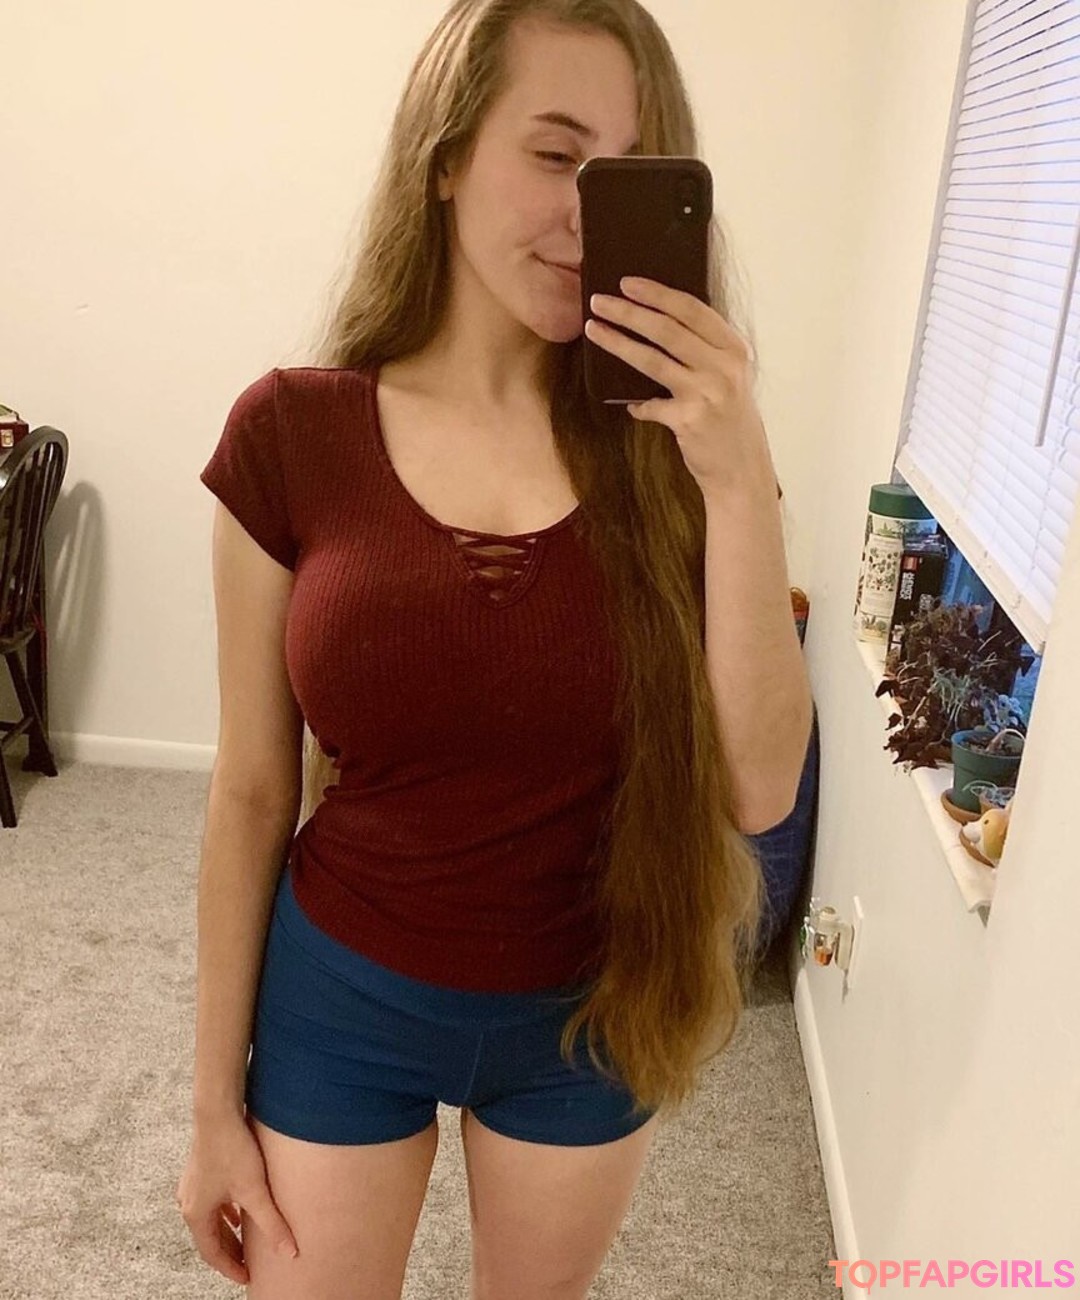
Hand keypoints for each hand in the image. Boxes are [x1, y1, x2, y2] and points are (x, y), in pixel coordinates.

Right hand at [176, 1113, 298, 1285]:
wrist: (218, 1111)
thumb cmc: (232, 1150)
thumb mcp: (254, 1191)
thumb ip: (272, 1223)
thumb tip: (290, 1253)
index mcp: (195, 1214)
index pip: (212, 1253)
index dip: (230, 1268)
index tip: (247, 1277)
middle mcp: (188, 1202)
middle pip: (209, 1237)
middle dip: (229, 1251)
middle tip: (250, 1263)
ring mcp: (192, 1184)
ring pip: (211, 1218)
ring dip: (228, 1231)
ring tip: (247, 1240)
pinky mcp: (202, 1168)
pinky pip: (213, 1200)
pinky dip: (226, 1211)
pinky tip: (241, 1207)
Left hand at [584, 277, 775, 497]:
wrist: (742, 470)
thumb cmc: (730, 421)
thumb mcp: (729, 378)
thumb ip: (704, 352)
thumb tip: (656, 325)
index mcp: (734, 349)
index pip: (692, 310)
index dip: (657, 293)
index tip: (628, 284)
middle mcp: (723, 367)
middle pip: (667, 329)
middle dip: (628, 312)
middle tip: (598, 301)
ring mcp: (706, 393)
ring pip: (652, 360)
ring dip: (617, 343)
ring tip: (593, 330)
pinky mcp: (688, 420)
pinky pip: (649, 405)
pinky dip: (636, 405)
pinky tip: (627, 404)